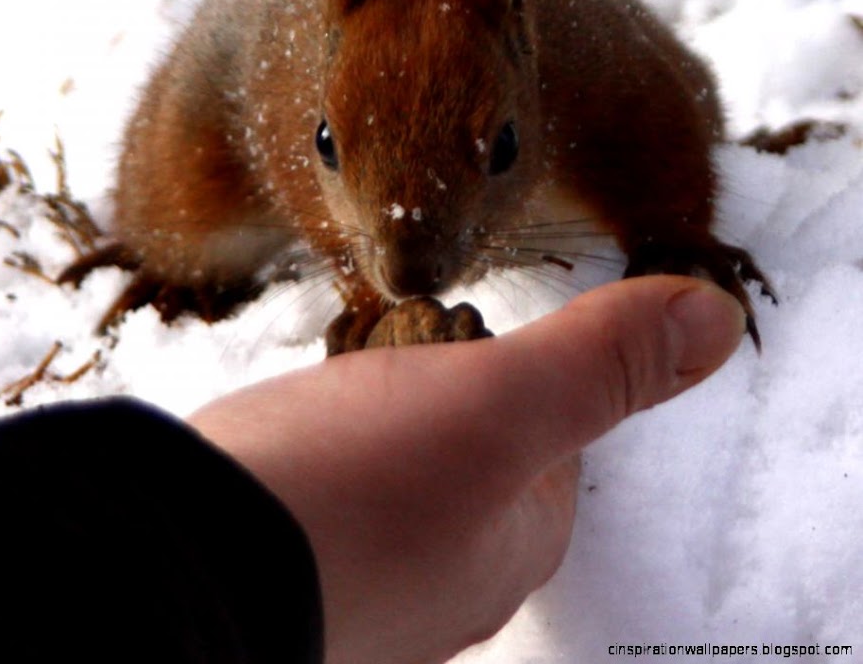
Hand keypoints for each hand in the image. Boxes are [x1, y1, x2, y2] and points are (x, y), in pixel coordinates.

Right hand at [190, 276, 745, 663]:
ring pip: (391, 475)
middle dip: (438, 394)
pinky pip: (325, 491)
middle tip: (396, 343)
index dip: (523, 377)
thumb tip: (716, 317)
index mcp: (510, 549)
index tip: (476, 335)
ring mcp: (364, 581)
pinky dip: (314, 452)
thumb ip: (597, 361)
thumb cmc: (349, 488)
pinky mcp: (290, 562)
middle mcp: (444, 584)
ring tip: (335, 383)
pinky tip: (286, 434)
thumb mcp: (494, 402)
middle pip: (468, 459)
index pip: (552, 449)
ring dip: (368, 420)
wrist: (185, 558)